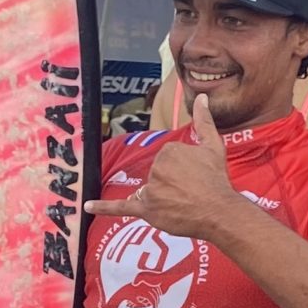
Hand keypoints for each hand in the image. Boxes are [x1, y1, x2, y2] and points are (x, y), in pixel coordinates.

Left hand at [81, 94, 239, 239]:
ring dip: (164, 197)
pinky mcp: (147, 210)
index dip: (182, 171)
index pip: (167, 160)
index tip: (195, 177)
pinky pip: (121, 208)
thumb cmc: (217, 179)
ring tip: (183, 203)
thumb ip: (204, 120)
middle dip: (172, 185)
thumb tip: (200, 96)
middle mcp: (156, 167)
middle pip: (158, 176)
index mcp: (168, 150)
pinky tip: (87, 206)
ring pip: (150, 192)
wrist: (220, 211)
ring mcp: (150, 190)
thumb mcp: (213, 145)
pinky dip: (103, 207)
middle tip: (192, 192)